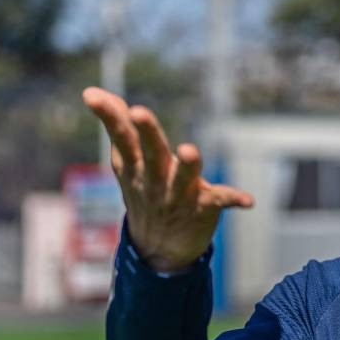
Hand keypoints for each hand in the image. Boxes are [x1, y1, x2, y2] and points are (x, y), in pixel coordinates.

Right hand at [82, 86, 253, 272]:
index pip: (121, 138)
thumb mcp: (127, 162)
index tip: (91, 96)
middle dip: (146, 132)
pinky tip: (248, 201)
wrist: (159, 249)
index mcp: (136, 166)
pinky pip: (219, 201)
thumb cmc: (144, 192)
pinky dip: (234, 199)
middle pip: (150, 153)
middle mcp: (154, 180)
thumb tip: (91, 90)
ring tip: (189, 150)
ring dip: (187, 165)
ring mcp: (178, 196)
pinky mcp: (203, 207)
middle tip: (138, 111)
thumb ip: (117, 126)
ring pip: (182, 178)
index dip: (109, 116)